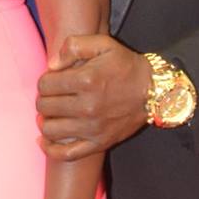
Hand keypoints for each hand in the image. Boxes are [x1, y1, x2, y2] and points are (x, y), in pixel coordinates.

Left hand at [36, 35, 151, 162]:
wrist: (154, 91)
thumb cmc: (126, 67)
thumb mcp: (104, 44)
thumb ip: (74, 45)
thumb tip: (52, 65)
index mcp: (86, 80)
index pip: (45, 84)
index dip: (44, 80)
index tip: (53, 80)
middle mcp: (88, 106)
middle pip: (44, 106)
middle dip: (44, 99)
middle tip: (53, 96)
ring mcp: (92, 128)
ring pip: (50, 129)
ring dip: (45, 120)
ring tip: (51, 113)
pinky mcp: (98, 143)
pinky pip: (66, 154)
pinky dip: (50, 148)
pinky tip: (44, 139)